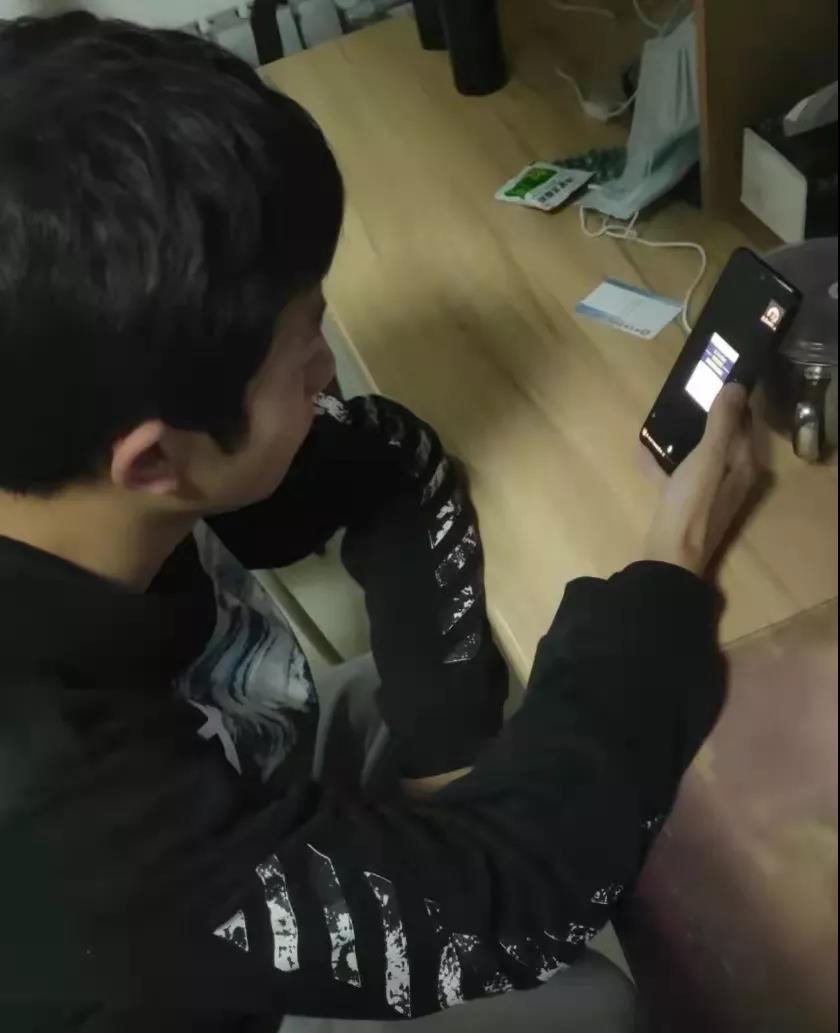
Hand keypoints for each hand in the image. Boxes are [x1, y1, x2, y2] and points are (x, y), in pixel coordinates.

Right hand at [644, 384, 759, 575]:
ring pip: (699, 455)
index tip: (714, 377)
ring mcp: (708, 492)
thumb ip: (722, 423)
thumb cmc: (692, 504)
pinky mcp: (686, 504)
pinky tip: (642, 450)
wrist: (670, 555)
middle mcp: (731, 477)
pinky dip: (663, 461)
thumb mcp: (708, 457)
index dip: (733, 399)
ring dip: (685, 437)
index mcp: (743, 464)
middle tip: (685, 392)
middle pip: (723, 438)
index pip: (745, 422)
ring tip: (664, 416)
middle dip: (707, 415)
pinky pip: (676, 474)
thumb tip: (736, 386)